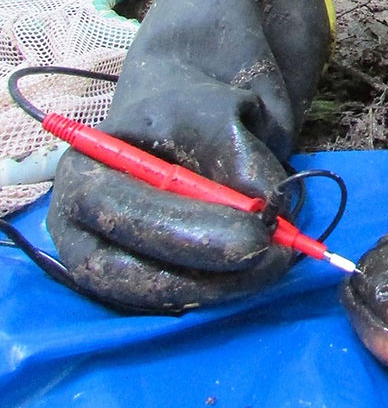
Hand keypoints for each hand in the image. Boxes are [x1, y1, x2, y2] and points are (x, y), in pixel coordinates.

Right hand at [47, 0, 331, 311]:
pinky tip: (268, 263)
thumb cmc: (196, 108)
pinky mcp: (162, 284)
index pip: (124, 219)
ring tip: (282, 252)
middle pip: (136, 277)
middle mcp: (90, 231)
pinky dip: (236, 287)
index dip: (191, 236)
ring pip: (171, 298)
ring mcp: (123, 264)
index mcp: (84, 177)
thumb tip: (264, 207)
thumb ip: (235, 156)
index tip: (255, 235)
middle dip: (212, 275)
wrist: (205, 117)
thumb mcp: (216, 112)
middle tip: (275, 256)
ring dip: (233, 285)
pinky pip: (195, 299)